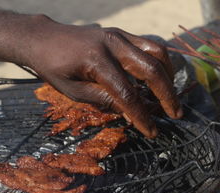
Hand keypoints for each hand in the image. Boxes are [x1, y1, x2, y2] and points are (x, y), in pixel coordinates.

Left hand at [25, 20, 182, 137]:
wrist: (43, 39)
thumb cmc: (54, 68)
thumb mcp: (74, 92)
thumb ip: (105, 101)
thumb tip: (132, 113)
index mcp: (96, 61)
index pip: (127, 93)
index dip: (142, 115)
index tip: (152, 131)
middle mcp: (113, 44)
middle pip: (150, 70)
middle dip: (166, 95)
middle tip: (176, 114)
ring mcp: (119, 35)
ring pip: (157, 52)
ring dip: (169, 76)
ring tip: (172, 96)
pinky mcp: (122, 33)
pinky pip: (150, 45)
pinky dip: (161, 63)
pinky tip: (163, 78)